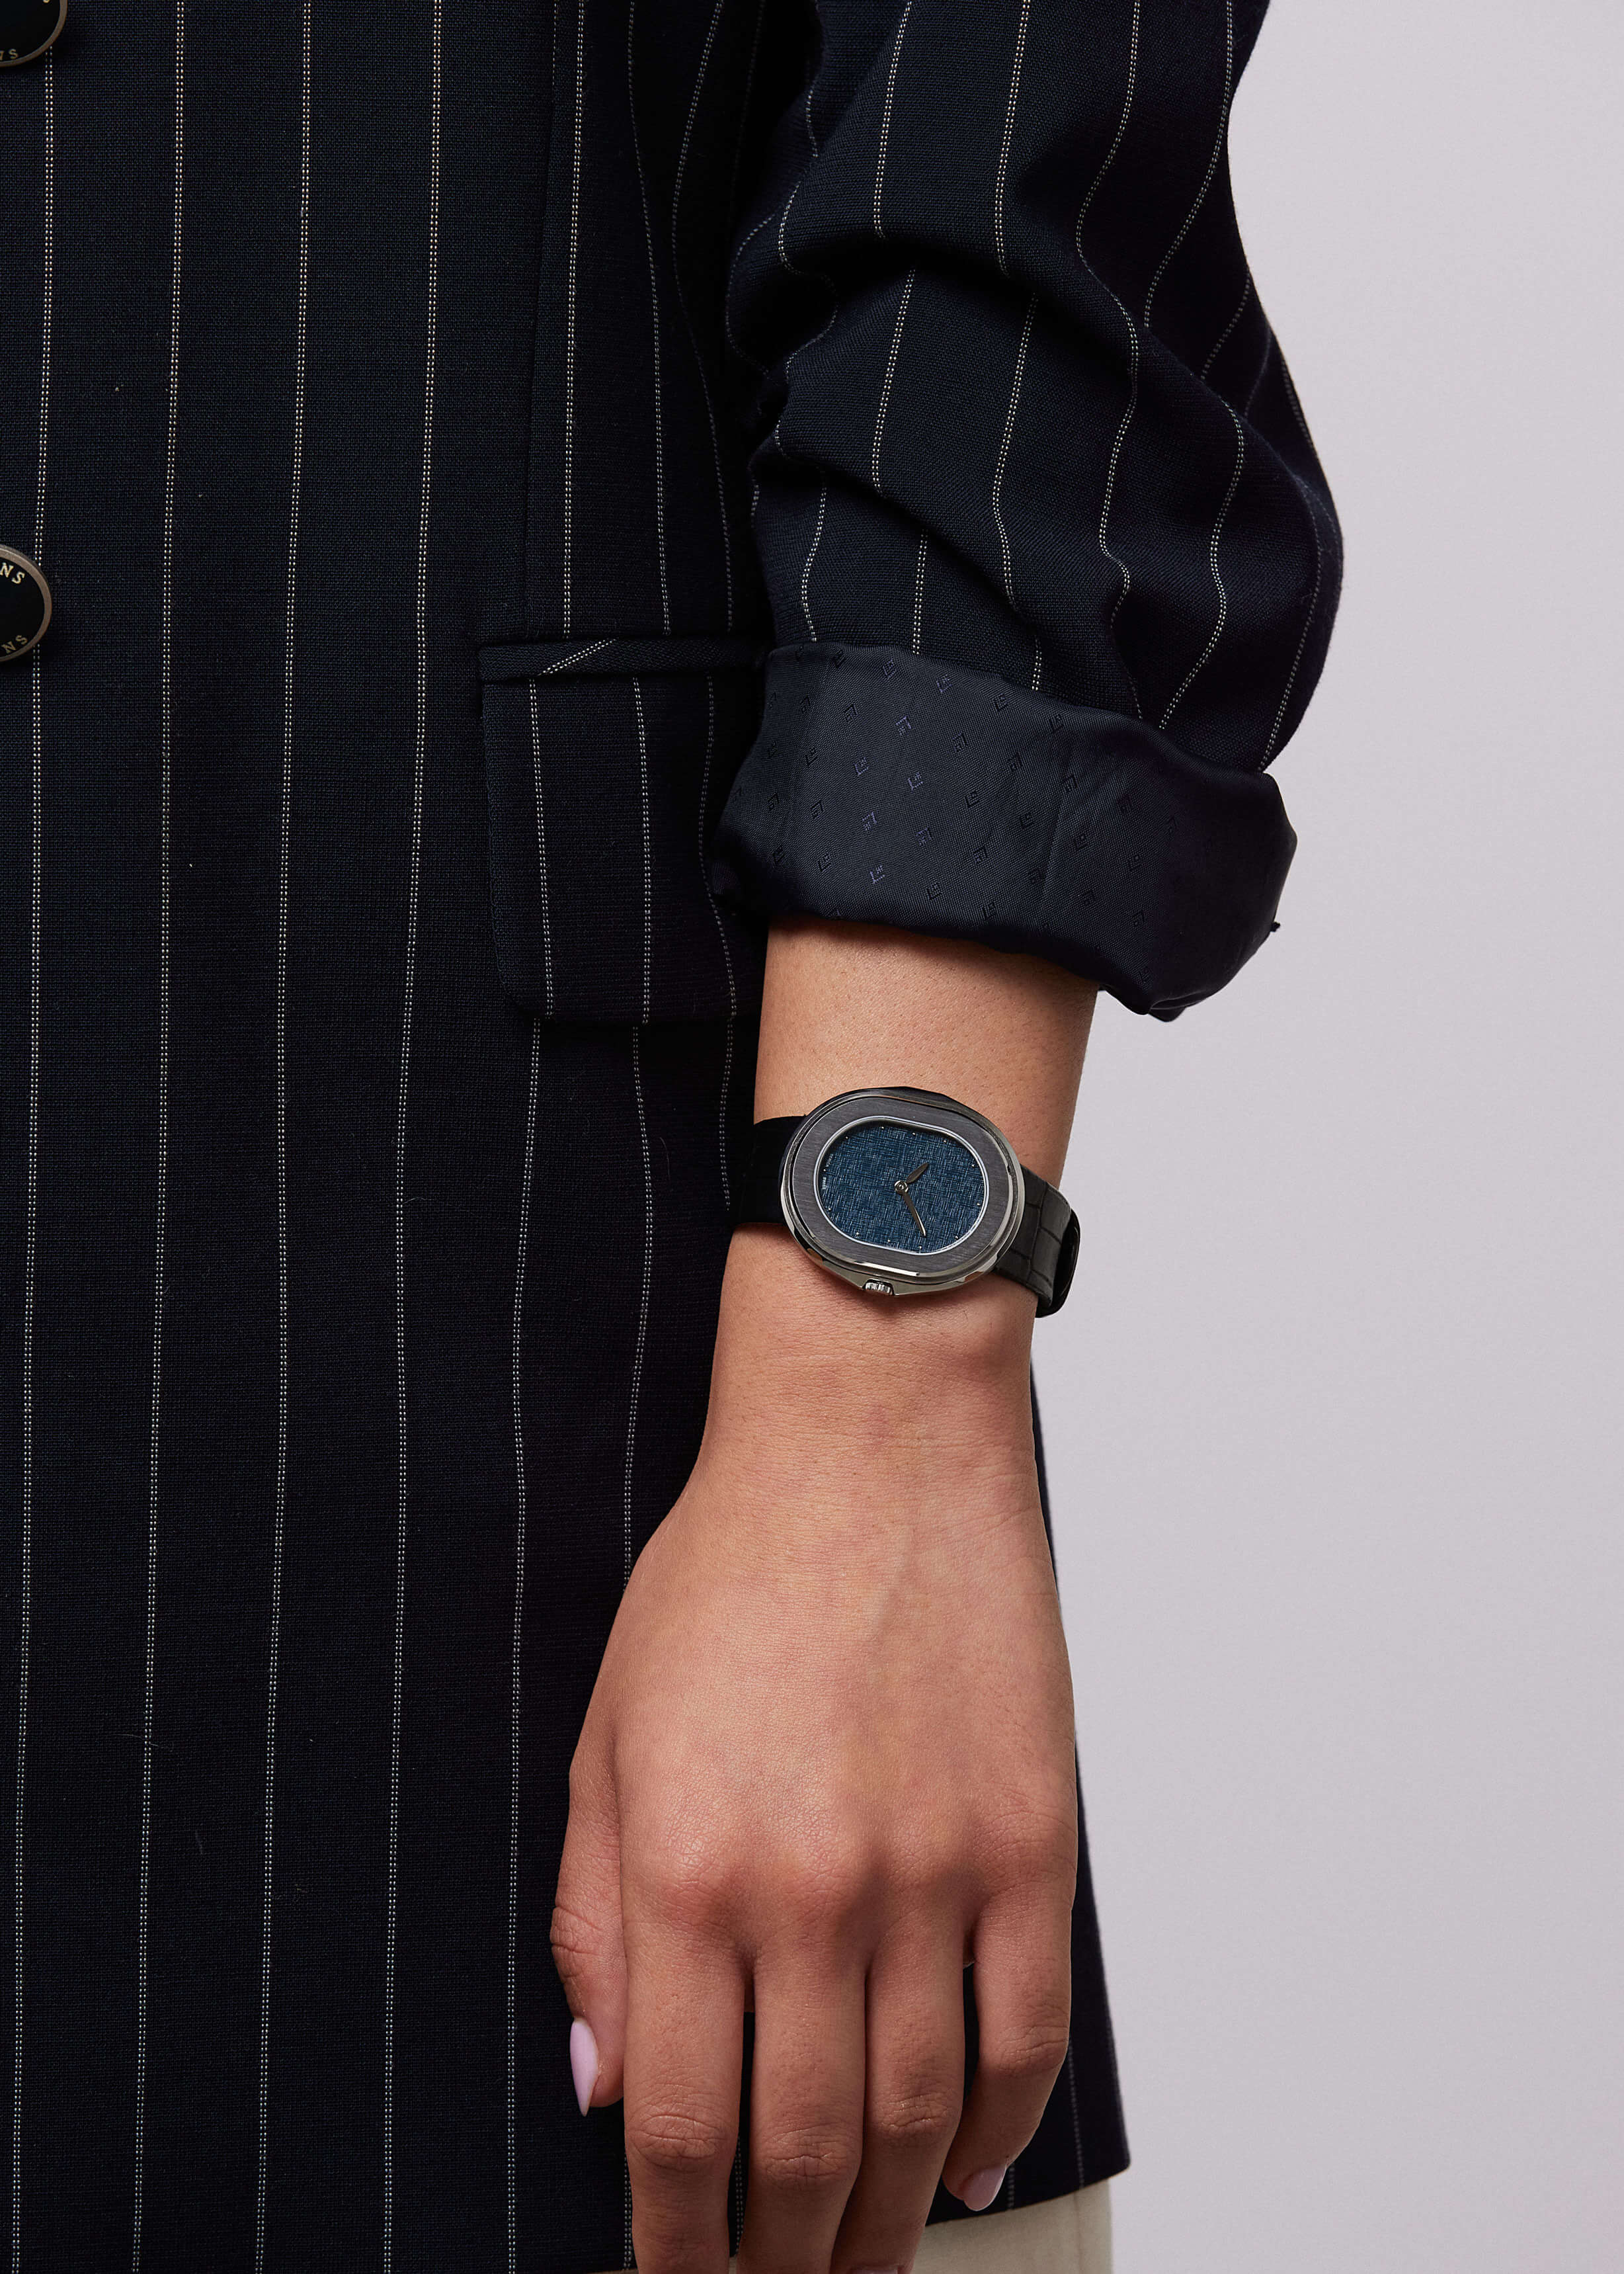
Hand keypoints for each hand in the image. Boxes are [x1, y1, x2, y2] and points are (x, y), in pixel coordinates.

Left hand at [552, 1232, 1079, 2273]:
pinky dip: (999, 2128)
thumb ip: (594, 1925)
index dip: (673, 2249)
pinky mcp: (1030, 1842)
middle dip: (779, 2264)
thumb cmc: (731, 1576)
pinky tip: (960, 2168)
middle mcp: (816, 1893)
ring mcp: (937, 1872)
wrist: (873, 1446)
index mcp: (690, 1870)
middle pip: (803, 2157)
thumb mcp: (609, 1738)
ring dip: (883, 2224)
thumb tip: (603, 2092)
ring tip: (855, 2262)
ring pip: (919, 2120)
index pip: (678, 2135)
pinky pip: (1027, 2034)